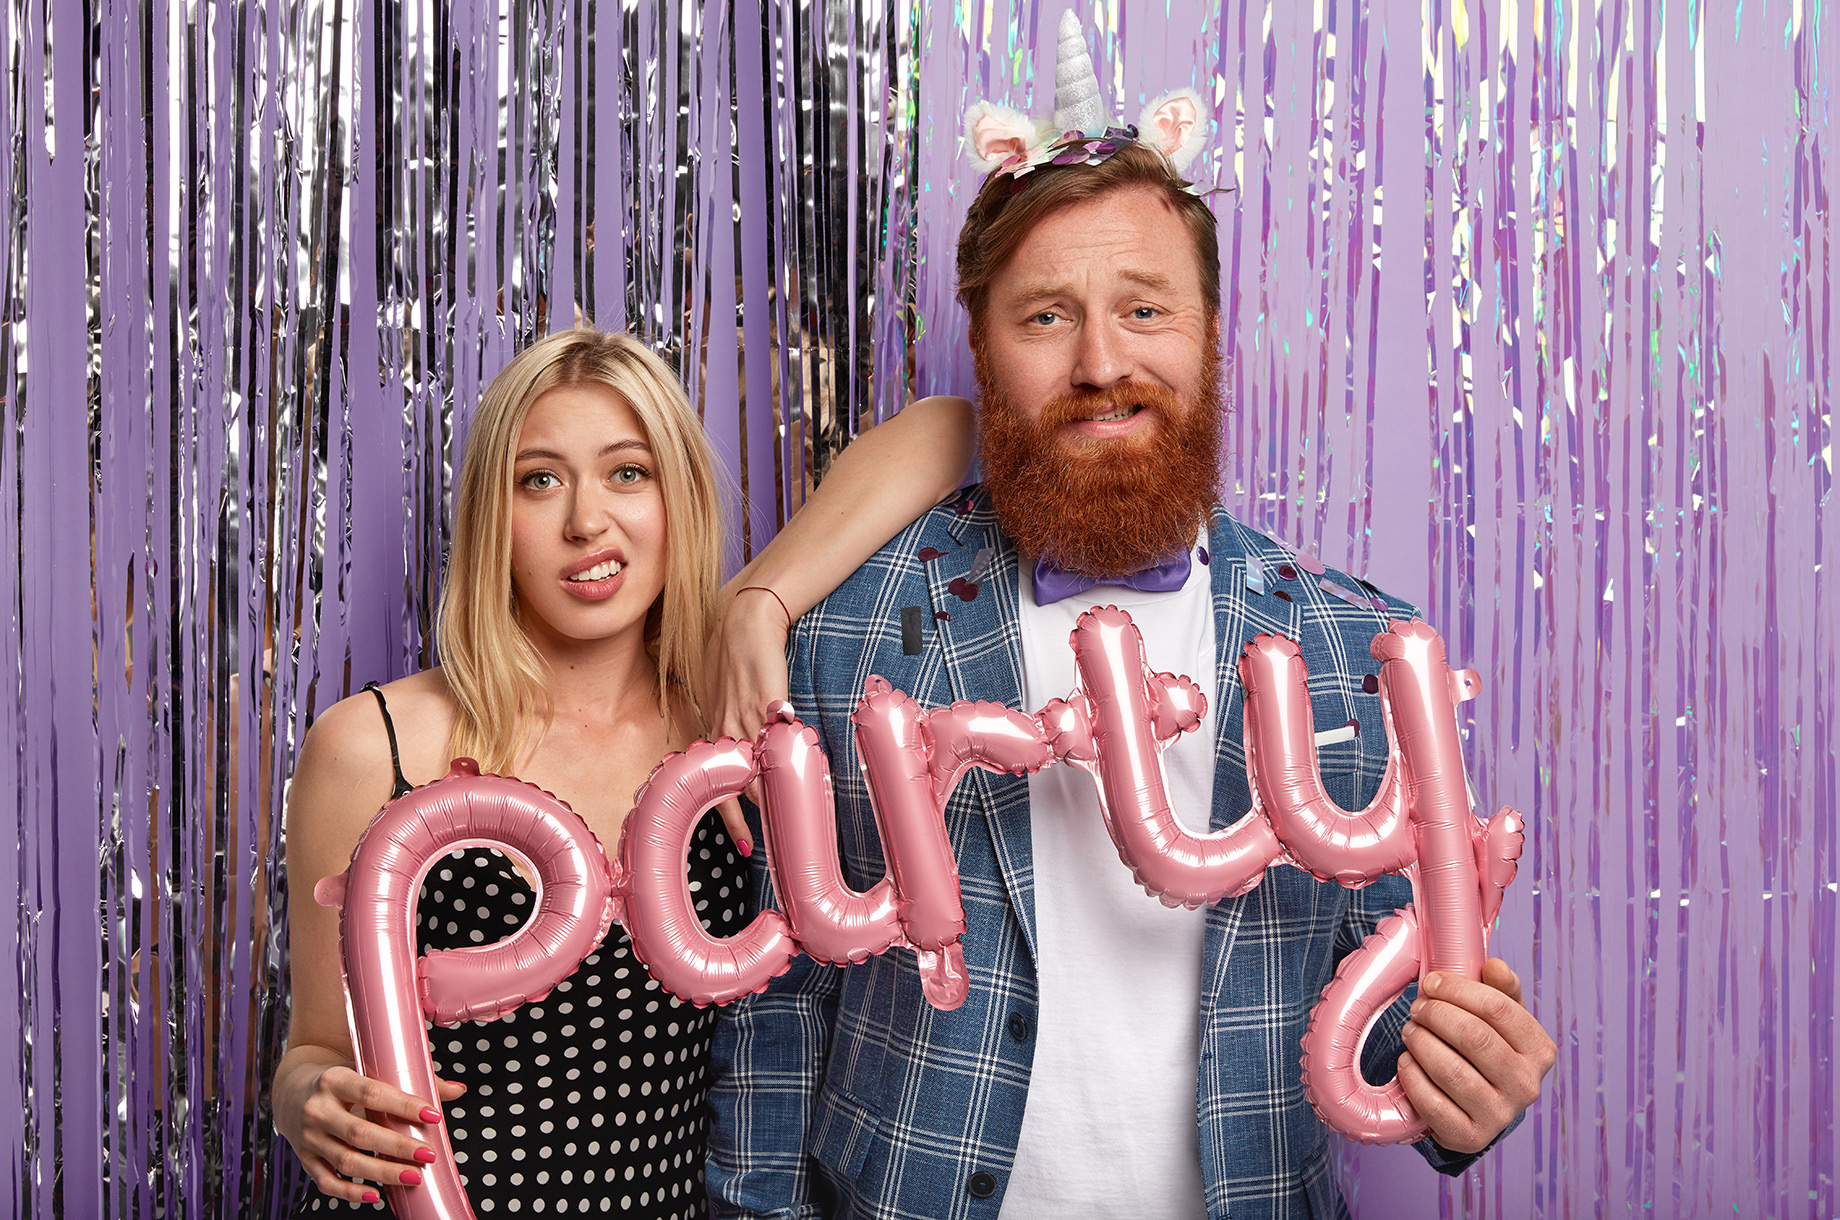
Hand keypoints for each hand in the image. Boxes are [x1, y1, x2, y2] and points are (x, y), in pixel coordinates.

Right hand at [280, 1061, 465, 1202]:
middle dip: (397, 1146)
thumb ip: (410, 1079)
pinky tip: (376, 1195)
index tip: (433, 1115)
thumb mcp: (366, 1069)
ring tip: (414, 1177)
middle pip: (360, 1133)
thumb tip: (457, 1090)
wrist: (291, 1091)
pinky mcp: (305, 1159)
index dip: (403, 1105)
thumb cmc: (341, 1079)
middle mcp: (317, 1109)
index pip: (372, 1093)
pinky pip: (327, 1182)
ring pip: (346, 1161)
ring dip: (382, 1172)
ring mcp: (308, 1137)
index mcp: (334, 1079)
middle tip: (429, 1154)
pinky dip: (351, 1193)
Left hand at [700, 589, 794, 853]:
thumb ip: (736, 726)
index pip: (718, 786)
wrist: (744, 619)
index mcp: (715, 732)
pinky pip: (774, 736)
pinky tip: (795, 773)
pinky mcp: (766, 700)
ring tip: (784, 816)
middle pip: (737, 786)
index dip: (729, 818)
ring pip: (755, 767)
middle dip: (747, 818)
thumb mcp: (727, 697)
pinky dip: (783, 757)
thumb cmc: (736, 658)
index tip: (742, 846)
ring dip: (768, 795)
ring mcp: (744, 715)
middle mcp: (726, 728)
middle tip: (757, 847)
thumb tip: (752, 753)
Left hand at [1396, 958, 1554, 1154]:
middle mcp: (1527, 1085)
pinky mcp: (1470, 1137)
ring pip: (1451, 1069)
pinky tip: (1407, 1062)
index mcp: (1539, 1050)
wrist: (1477, 1106)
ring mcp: (1500, 1115)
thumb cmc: (1487, 1049)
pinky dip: (1412, 1076)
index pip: (1498, 1008)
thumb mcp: (1501, 1017)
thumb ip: (1501, 989)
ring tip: (1410, 1031)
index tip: (1431, 982)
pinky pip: (1432, 1103)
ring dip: (1420, 1042)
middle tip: (1417, 1007)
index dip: (1457, 989)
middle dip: (1435, 1014)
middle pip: (1473, 1036)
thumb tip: (1494, 965)